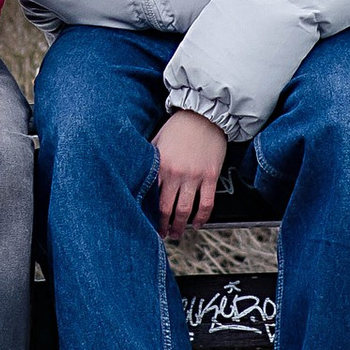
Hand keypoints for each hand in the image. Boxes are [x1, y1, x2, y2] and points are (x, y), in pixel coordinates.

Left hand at [152, 109, 227, 233]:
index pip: (151, 198)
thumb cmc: (179, 126)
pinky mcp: (210, 176)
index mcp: (160, 165)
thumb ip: (149, 160)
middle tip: (163, 234)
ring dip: (181, 226)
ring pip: (186, 210)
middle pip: (167, 209)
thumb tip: (138, 174)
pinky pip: (207, 203)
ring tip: (178, 233)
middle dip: (164, 226)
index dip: (148, 214)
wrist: (204, 114)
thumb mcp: (156, 140)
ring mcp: (195, 176)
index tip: (146, 223)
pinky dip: (202, 217)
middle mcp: (176, 173)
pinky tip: (198, 224)